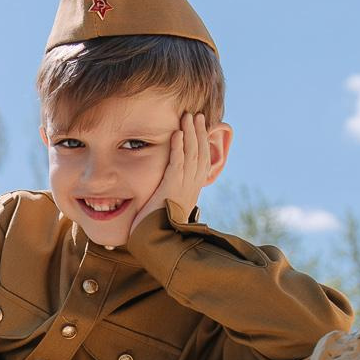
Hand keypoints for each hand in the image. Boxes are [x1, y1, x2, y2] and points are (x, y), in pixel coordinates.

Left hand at [129, 112, 214, 236]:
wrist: (156, 243)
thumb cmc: (156, 227)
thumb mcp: (168, 206)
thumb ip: (171, 193)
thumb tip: (168, 187)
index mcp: (192, 191)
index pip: (202, 162)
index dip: (203, 143)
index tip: (201, 128)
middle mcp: (192, 188)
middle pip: (201, 154)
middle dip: (199, 133)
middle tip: (197, 116)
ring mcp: (183, 188)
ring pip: (192, 155)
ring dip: (190, 134)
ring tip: (188, 117)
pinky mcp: (171, 189)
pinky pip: (177, 163)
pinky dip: (178, 147)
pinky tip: (177, 134)